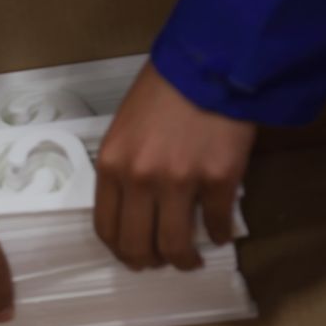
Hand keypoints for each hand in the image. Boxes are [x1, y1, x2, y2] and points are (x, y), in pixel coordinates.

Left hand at [95, 62, 255, 269]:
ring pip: (175, 246)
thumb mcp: (126, 127)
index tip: (132, 255)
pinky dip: (218, 235)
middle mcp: (140, 179)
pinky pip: (215, 224)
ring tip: (192, 260)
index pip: (106, 228)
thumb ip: (125, 167)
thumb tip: (135, 206)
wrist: (210, 63)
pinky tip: (220, 234)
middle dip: (148, 262)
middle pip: (137, 245)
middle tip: (160, 262)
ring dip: (184, 260)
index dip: (120, 250)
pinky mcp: (218, 180)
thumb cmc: (165, 90)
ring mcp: (180, 182)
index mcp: (112, 165)